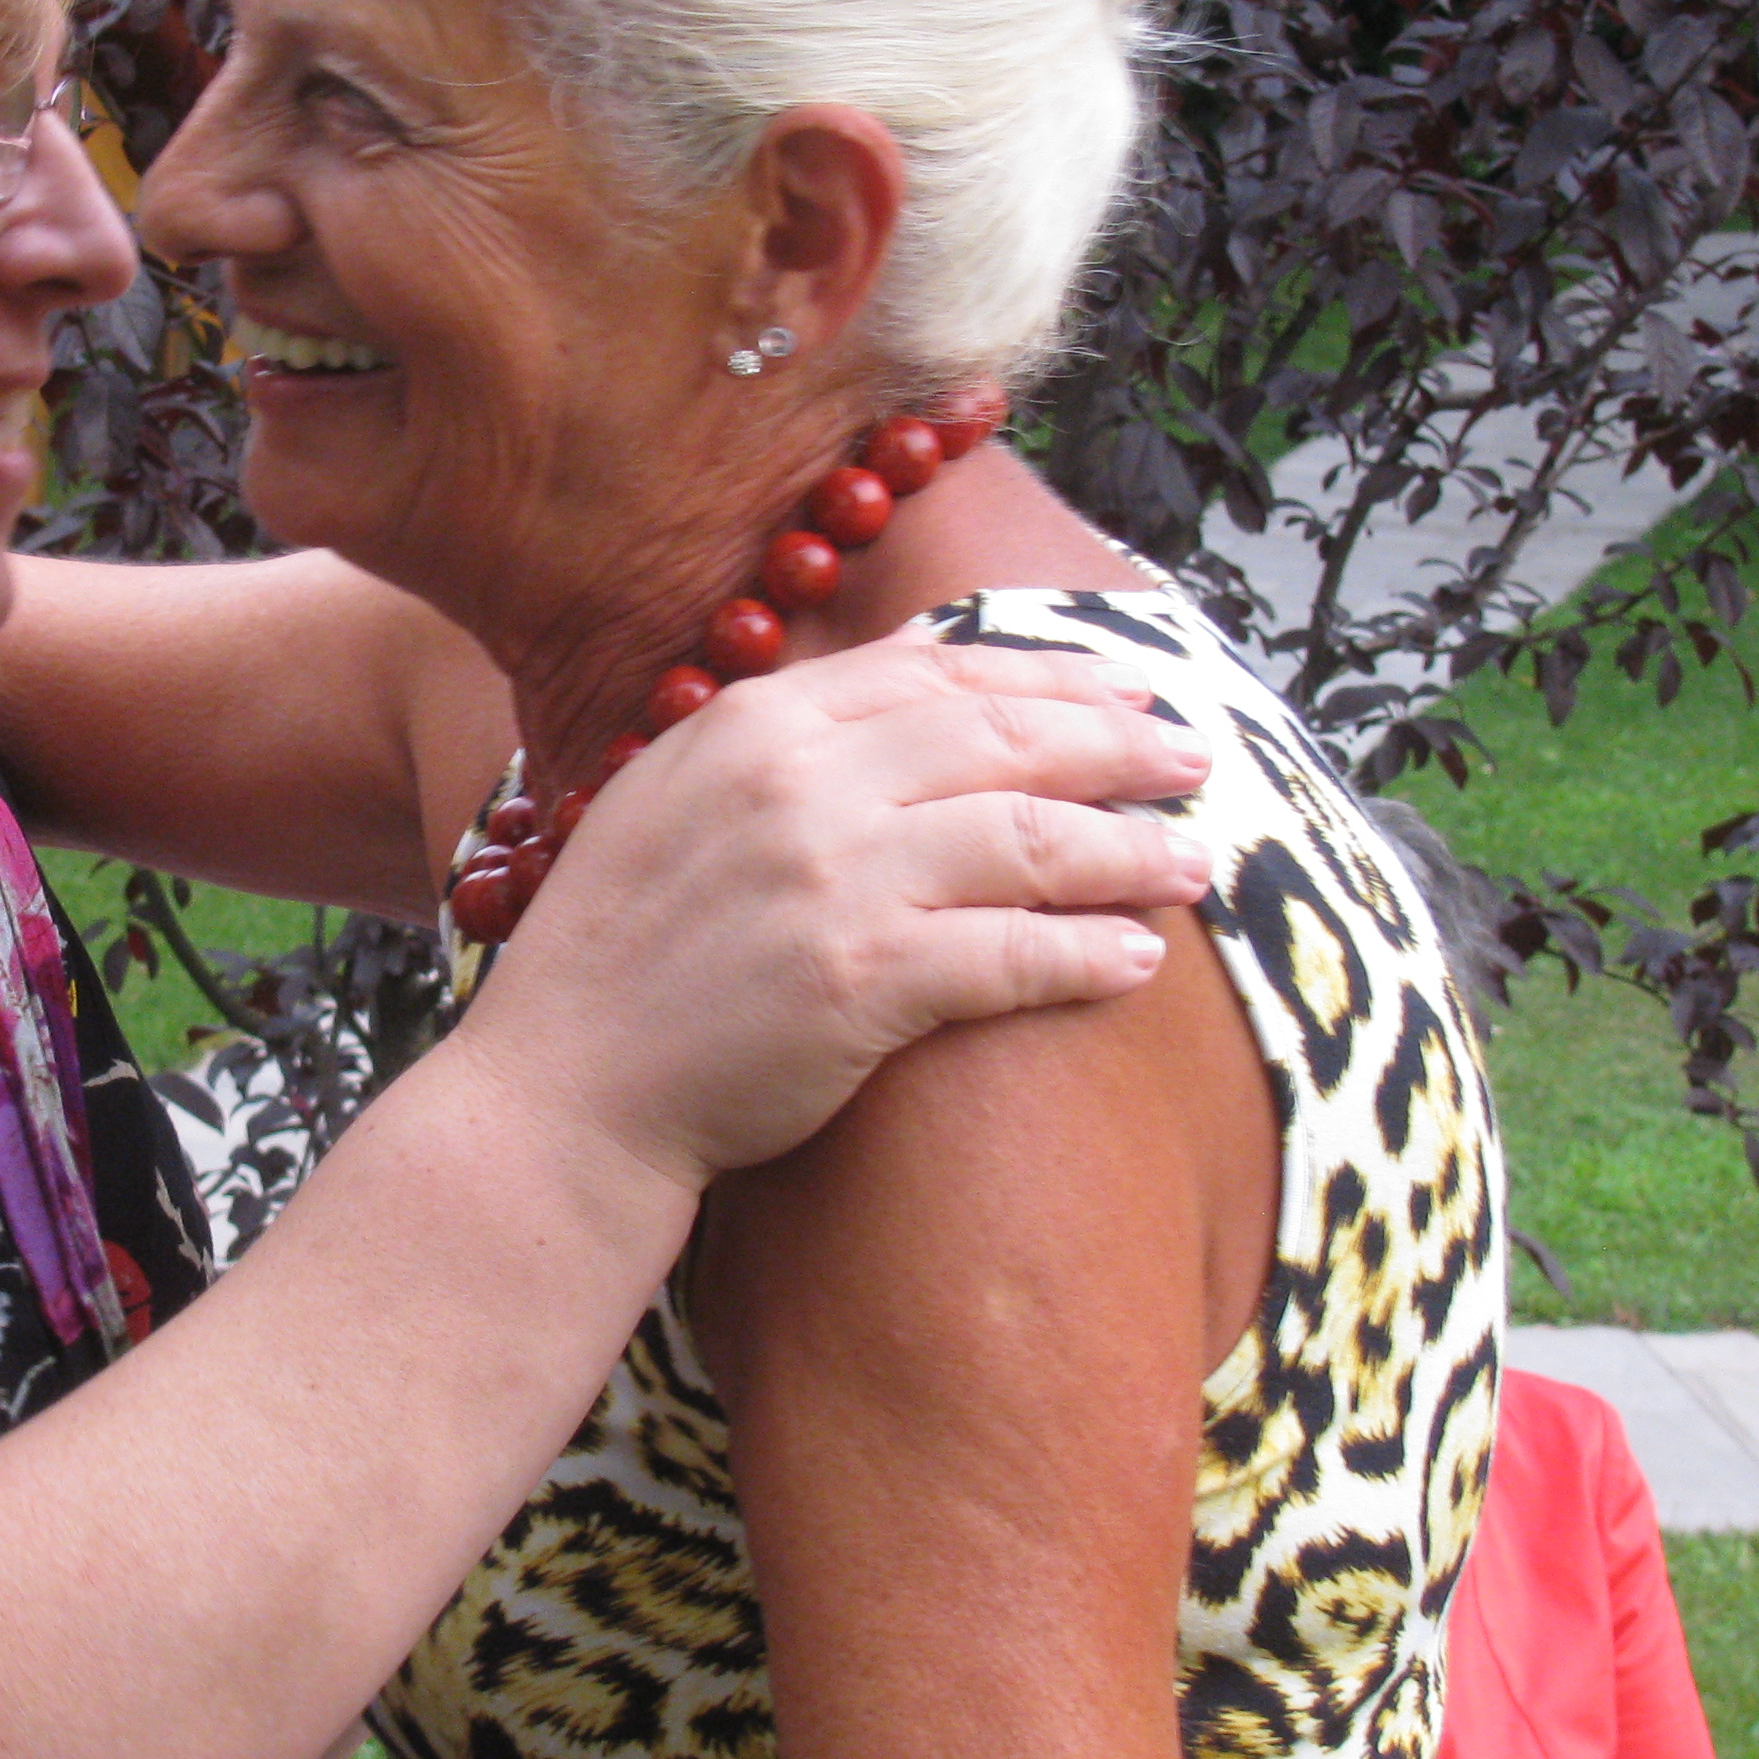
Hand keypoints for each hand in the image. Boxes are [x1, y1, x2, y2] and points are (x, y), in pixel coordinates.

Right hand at [461, 638, 1214, 1192]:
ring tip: (1192, 861)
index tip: (1121, 687)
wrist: (564, 1089)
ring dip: (1129, 849)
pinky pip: (1013, 953)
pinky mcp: (862, 981)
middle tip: (1193, 759)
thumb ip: (781, 742)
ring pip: (1029, 837)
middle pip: (1002, 737)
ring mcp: (833, 878)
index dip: (1046, 675)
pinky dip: (1089, 953)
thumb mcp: (674, 799)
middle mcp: (798, 782)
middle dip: (1118, 743)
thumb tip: (912, 683)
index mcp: (751, 723)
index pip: (935, 670)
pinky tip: (1137, 958)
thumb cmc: (619, 957)